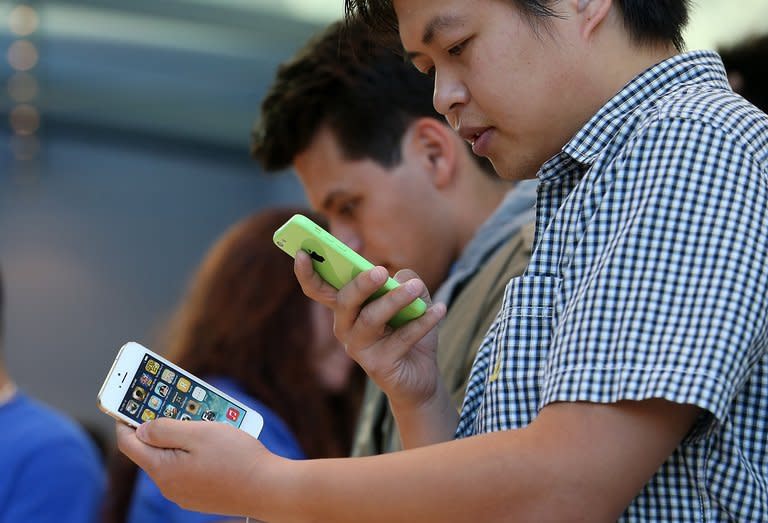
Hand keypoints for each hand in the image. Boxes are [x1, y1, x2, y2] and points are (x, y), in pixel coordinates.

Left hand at [116, 420, 277, 516]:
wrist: (269, 488)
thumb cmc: (237, 458)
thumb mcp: (199, 433)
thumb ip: (165, 429)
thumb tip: (140, 428)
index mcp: (163, 470)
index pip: (129, 443)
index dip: (124, 420)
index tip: (126, 402)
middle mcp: (169, 486)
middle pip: (152, 450)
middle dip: (161, 426)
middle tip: (175, 405)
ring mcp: (185, 494)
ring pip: (173, 459)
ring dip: (181, 439)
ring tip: (202, 420)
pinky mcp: (200, 496)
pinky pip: (188, 469)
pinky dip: (194, 453)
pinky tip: (215, 442)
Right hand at [294, 250, 446, 409]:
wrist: (420, 377)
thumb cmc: (408, 332)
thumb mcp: (409, 301)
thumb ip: (404, 281)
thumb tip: (403, 277)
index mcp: (346, 309)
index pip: (318, 290)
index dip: (306, 272)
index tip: (301, 252)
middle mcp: (345, 328)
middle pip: (345, 301)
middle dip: (361, 284)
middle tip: (381, 271)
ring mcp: (359, 349)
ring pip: (371, 319)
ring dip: (395, 300)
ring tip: (416, 287)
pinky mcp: (378, 366)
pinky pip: (400, 339)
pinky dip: (422, 322)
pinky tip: (439, 309)